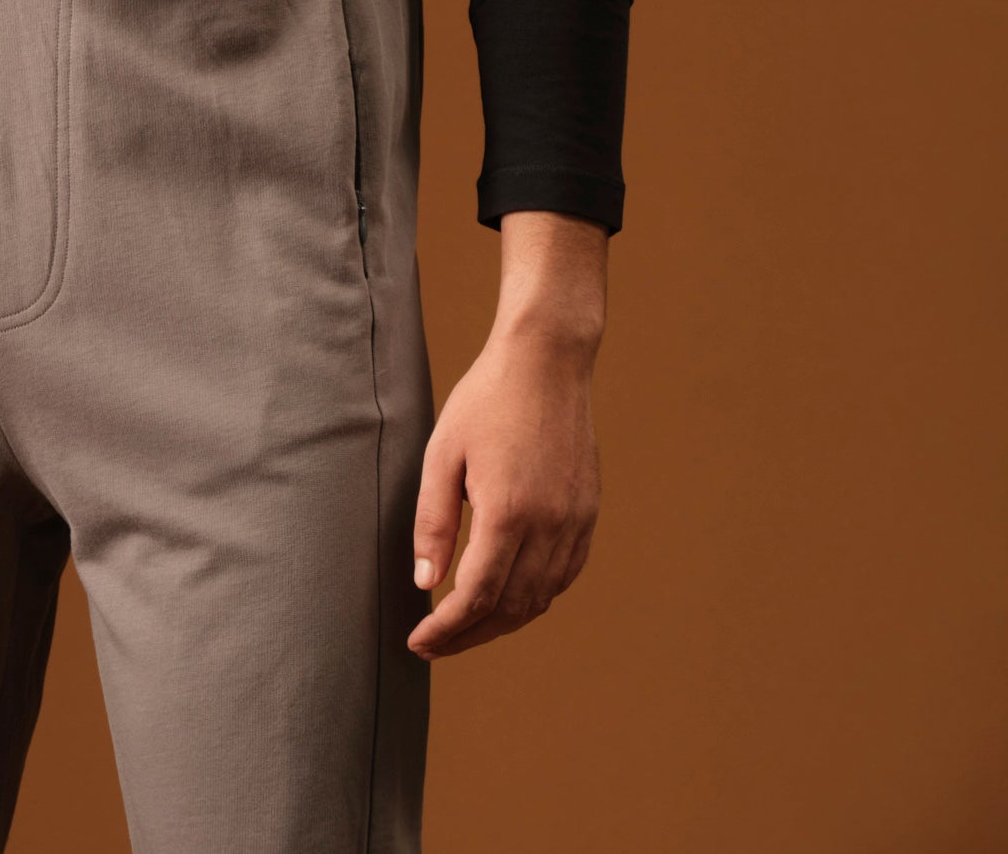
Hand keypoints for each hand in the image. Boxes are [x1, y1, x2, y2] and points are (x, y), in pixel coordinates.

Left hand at [406, 316, 601, 658]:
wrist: (546, 361)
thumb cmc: (486, 400)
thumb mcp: (442, 453)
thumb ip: (433, 522)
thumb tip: (425, 584)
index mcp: (508, 512)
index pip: (477, 596)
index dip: (447, 629)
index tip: (419, 643)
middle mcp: (549, 525)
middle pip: (511, 608)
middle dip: (470, 635)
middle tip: (435, 645)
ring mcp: (575, 522)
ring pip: (541, 599)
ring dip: (503, 622)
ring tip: (466, 626)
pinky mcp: (588, 514)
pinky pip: (564, 575)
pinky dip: (535, 596)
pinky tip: (509, 595)